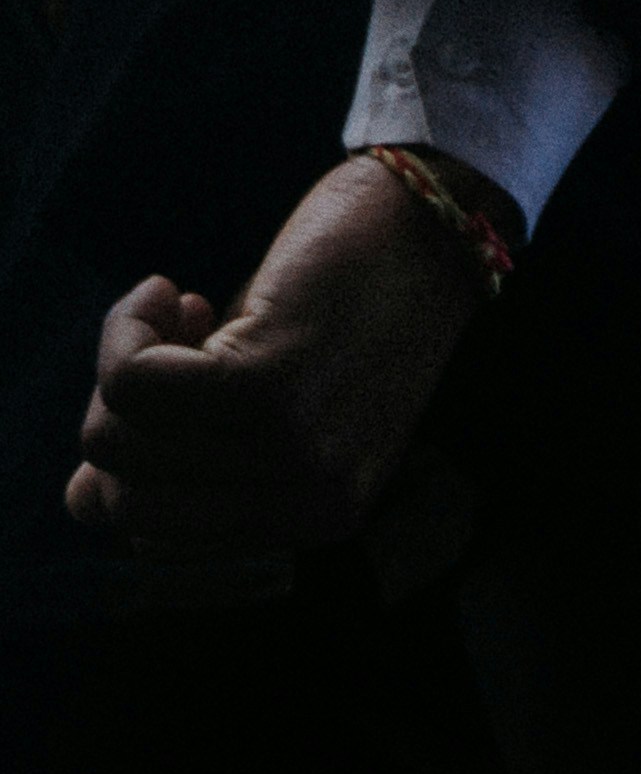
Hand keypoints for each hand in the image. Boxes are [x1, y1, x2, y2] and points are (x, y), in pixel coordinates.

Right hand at [67, 153, 496, 556]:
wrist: (423, 237)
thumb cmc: (329, 314)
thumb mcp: (256, 406)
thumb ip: (184, 457)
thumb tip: (84, 497)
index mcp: (312, 525)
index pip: (149, 535)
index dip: (125, 455)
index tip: (168, 384)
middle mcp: (309, 508)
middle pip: (122, 496)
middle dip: (115, 413)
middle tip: (170, 345)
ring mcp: (293, 455)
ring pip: (116, 437)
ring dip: (125, 359)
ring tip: (187, 314)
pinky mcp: (270, 388)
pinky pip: (132, 381)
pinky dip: (129, 326)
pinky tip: (173, 289)